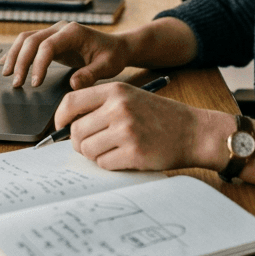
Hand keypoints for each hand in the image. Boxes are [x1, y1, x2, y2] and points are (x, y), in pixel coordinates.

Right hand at [2, 21, 129, 89]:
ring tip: (7, 75)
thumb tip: (73, 84)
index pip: (48, 45)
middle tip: (17, 84)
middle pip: (32, 40)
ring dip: (15, 56)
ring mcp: (54, 32)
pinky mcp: (51, 40)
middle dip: (21, 62)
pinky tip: (7, 63)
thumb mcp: (108, 66)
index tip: (35, 83)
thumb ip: (91, 75)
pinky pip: (29, 43)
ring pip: (26, 39)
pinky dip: (17, 53)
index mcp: (74, 32)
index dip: (38, 64)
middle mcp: (61, 29)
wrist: (116, 47)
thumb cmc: (113, 56)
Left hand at [55, 83, 225, 171]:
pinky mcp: (134, 152)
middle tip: (94, 145)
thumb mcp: (130, 98)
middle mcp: (119, 108)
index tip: (61, 128)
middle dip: (79, 143)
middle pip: (76, 131)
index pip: (71, 102)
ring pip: (87, 149)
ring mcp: (127, 130)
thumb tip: (66, 126)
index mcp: (115, 91)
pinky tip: (125, 157)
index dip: (60, 118)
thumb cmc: (159, 117)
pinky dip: (110, 164)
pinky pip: (103, 163)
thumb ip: (101, 106)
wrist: (194, 132)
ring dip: (95, 155)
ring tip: (113, 150)